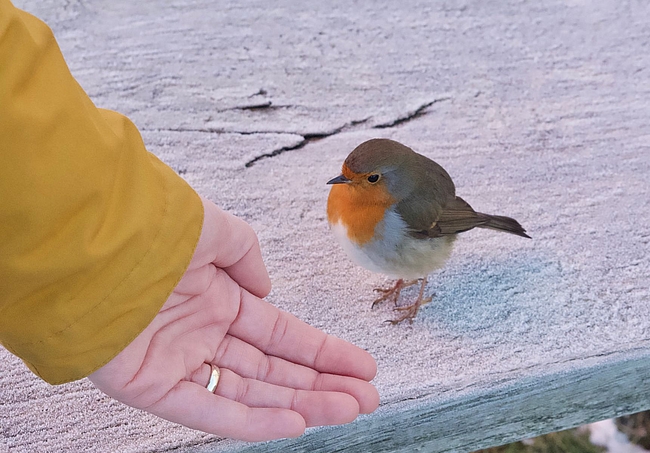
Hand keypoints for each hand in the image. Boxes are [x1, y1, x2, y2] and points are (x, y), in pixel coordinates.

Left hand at [88, 197, 378, 440]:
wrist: (95, 242)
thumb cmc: (157, 230)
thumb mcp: (217, 231)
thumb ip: (247, 258)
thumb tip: (267, 290)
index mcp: (219, 299)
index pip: (282, 334)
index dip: (323, 351)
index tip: (361, 365)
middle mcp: (204, 334)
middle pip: (273, 369)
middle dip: (322, 384)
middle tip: (365, 398)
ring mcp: (180, 362)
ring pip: (250, 393)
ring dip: (301, 403)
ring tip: (347, 410)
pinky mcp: (152, 387)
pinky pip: (208, 412)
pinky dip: (252, 421)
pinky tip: (294, 423)